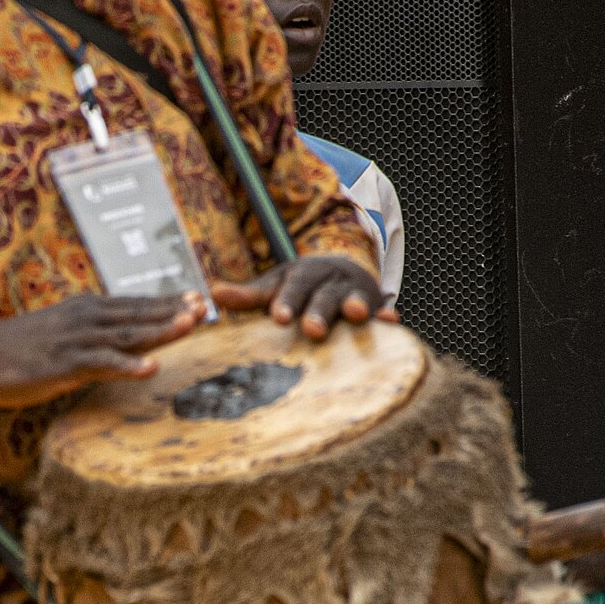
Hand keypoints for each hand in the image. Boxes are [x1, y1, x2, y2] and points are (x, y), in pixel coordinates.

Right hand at [0, 292, 204, 405]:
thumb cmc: (15, 350)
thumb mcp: (58, 336)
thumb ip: (89, 338)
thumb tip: (114, 345)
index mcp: (85, 312)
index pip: (133, 305)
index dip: (166, 303)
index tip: (197, 298)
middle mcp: (85, 320)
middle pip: (137, 315)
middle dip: (173, 310)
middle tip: (206, 305)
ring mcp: (75, 341)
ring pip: (126, 334)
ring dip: (159, 329)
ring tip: (190, 325)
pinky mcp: (63, 364)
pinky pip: (101, 364)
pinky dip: (127, 366)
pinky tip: (151, 368)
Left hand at [210, 255, 390, 340]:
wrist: (342, 273)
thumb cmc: (300, 288)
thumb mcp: (276, 287)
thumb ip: (249, 296)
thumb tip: (212, 293)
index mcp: (303, 276)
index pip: (293, 287)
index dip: (287, 301)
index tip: (278, 318)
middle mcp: (330, 281)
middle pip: (324, 296)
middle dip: (319, 311)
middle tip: (312, 329)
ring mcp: (356, 293)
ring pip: (355, 300)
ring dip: (357, 306)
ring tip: (358, 314)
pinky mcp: (377, 308)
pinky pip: (384, 312)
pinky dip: (388, 317)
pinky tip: (391, 321)